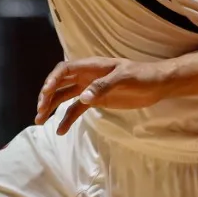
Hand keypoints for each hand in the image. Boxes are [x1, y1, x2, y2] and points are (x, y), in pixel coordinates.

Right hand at [35, 57, 185, 135]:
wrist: (157, 84)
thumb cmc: (142, 75)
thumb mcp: (124, 78)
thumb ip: (103, 86)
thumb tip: (83, 98)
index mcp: (91, 66)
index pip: (65, 69)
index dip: (52, 79)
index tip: (46, 93)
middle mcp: (86, 76)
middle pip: (60, 83)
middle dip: (47, 96)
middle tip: (40, 111)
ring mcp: (89, 88)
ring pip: (64, 96)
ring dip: (52, 107)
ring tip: (40, 121)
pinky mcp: (96, 100)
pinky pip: (76, 109)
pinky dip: (67, 118)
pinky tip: (60, 130)